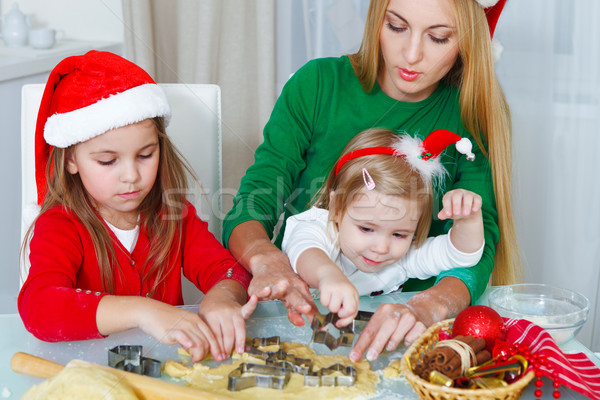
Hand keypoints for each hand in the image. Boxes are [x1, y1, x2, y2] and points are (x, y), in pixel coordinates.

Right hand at [132, 298, 222, 362]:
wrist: (150, 312)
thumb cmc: (165, 319)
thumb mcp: (183, 324)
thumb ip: (192, 334)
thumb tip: (196, 348)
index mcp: (197, 320)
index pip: (212, 335)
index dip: (217, 348)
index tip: (219, 357)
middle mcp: (193, 322)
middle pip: (207, 341)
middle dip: (207, 354)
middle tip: (200, 360)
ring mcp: (184, 326)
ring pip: (199, 343)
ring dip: (198, 354)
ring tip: (194, 359)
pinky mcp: (173, 331)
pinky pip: (184, 337)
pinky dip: (189, 344)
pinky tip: (189, 350)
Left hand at [199, 280, 257, 358]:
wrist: (216, 296)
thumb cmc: (209, 312)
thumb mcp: (203, 321)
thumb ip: (208, 336)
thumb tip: (212, 355)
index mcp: (210, 315)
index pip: (215, 335)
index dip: (217, 348)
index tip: (218, 357)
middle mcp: (223, 312)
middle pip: (228, 333)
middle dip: (227, 347)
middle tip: (226, 357)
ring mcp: (233, 310)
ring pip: (239, 327)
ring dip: (240, 340)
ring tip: (240, 351)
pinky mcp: (241, 310)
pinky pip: (248, 309)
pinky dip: (252, 304)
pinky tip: (255, 299)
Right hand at [246, 243, 317, 325]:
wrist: (269, 262)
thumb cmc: (284, 281)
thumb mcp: (295, 294)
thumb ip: (298, 311)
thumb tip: (303, 324)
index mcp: (298, 289)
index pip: (306, 302)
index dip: (312, 311)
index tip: (317, 320)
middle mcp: (287, 286)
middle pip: (295, 297)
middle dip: (300, 303)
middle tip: (307, 309)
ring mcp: (273, 285)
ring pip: (277, 290)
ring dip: (281, 290)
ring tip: (284, 289)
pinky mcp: (259, 286)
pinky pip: (260, 290)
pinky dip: (263, 291)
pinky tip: (266, 291)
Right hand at [319, 275, 358, 326]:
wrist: (329, 274)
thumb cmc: (338, 288)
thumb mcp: (347, 298)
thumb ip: (347, 311)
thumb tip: (340, 323)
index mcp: (354, 294)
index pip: (354, 311)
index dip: (346, 320)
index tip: (340, 323)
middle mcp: (347, 290)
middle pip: (348, 310)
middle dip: (340, 314)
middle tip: (337, 309)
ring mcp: (337, 288)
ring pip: (333, 308)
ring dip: (330, 306)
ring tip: (332, 299)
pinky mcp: (326, 287)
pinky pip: (324, 303)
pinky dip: (324, 301)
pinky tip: (327, 295)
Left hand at [349, 277, 470, 361]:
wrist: (422, 310)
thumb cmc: (400, 319)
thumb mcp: (385, 323)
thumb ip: (375, 335)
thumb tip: (362, 352)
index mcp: (384, 310)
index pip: (370, 328)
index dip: (361, 343)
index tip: (354, 355)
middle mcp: (396, 310)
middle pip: (385, 327)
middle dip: (376, 343)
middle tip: (370, 356)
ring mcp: (410, 316)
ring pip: (399, 330)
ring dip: (393, 340)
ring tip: (389, 346)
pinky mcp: (421, 324)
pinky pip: (412, 336)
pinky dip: (408, 341)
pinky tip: (406, 340)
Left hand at [438, 189, 481, 220]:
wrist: (466, 211)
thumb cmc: (454, 210)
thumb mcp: (449, 213)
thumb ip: (444, 214)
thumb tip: (440, 216)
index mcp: (449, 195)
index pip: (447, 198)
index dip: (447, 206)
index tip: (448, 215)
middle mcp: (458, 192)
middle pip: (457, 195)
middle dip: (456, 205)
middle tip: (456, 214)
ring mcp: (468, 194)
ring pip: (468, 196)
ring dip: (467, 205)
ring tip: (465, 215)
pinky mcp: (477, 197)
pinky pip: (477, 199)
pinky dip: (476, 205)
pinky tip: (474, 211)